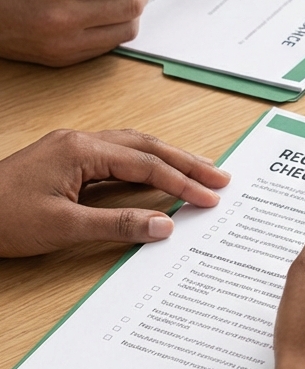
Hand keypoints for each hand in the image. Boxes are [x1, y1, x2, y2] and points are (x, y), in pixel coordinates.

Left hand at [0, 129, 228, 256]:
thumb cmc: (0, 220)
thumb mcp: (62, 227)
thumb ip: (118, 224)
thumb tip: (163, 225)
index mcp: (81, 150)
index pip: (146, 164)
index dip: (182, 182)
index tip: (209, 197)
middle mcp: (80, 141)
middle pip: (147, 146)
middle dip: (186, 161)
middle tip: (220, 176)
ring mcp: (72, 147)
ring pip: (134, 147)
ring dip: (168, 158)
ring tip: (199, 171)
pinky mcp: (66, 159)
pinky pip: (117, 155)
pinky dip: (145, 163)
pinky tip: (158, 173)